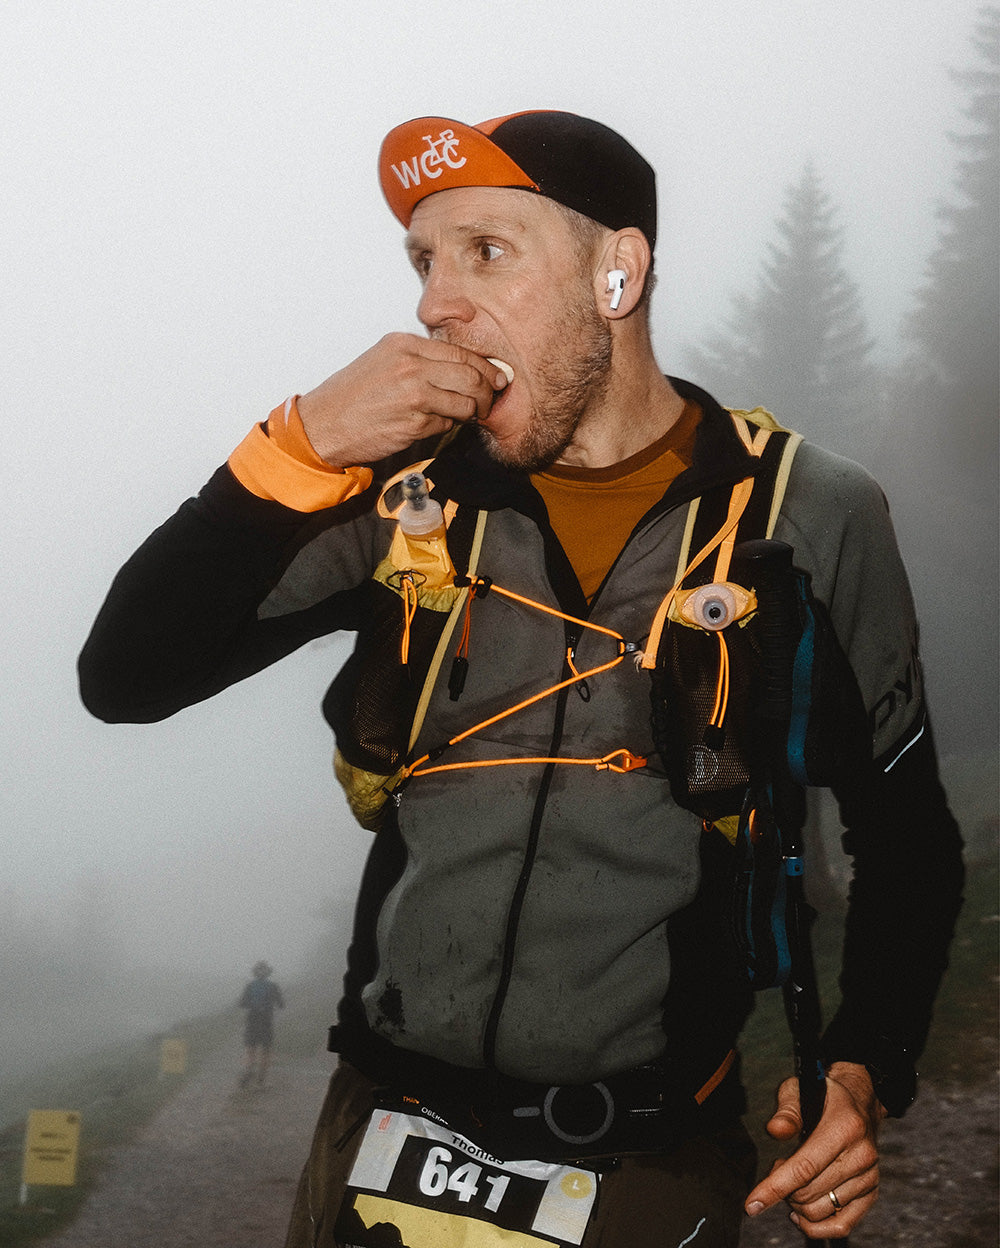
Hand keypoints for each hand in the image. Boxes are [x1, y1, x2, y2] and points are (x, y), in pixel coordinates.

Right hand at [297, 333, 507, 466]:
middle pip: (471, 376)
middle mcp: (410, 366)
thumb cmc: (352, 396)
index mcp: (404, 345)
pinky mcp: (414, 423)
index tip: (496, 378)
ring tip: (465, 416)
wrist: (323, 424)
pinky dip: (446, 426)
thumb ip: (420, 359)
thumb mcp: (384, 360)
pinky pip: (447, 424)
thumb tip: (461, 368)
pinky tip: (432, 424)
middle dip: (488, 392)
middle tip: (489, 401)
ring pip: (465, 402)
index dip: (485, 367)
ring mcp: (413, 395)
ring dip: (471, 413)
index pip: (460, 352)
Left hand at [745, 1062, 886, 1238]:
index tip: (752, 1205)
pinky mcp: (870, 1193)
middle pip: (809, 1193)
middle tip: (777, 1166)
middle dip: (782, 1188)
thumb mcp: (799, 1089)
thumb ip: (786, 1110)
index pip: (805, 1167)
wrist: (859, 1104)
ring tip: (791, 1180)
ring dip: (795, 1204)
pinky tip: (799, 1212)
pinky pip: (841, 1226)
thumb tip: (774, 1130)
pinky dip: (815, 1226)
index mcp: (845, 1127)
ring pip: (820, 1212)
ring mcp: (869, 1177)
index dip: (775, 1187)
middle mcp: (862, 1156)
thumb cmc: (823, 1096)